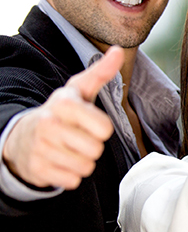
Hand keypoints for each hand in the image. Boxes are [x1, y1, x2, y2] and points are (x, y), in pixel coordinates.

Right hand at [2, 46, 122, 189]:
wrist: (24, 136)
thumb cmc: (62, 112)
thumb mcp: (80, 90)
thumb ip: (101, 72)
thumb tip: (119, 51)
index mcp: (63, 103)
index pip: (104, 128)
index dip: (101, 128)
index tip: (89, 122)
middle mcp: (48, 124)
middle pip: (96, 150)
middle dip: (92, 147)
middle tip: (78, 138)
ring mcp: (40, 147)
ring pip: (85, 167)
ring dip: (82, 162)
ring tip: (69, 149)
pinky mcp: (37, 169)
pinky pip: (72, 181)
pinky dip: (71, 175)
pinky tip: (60, 161)